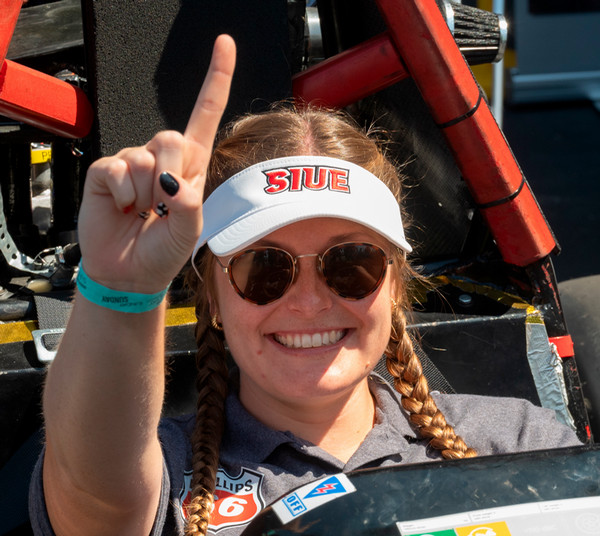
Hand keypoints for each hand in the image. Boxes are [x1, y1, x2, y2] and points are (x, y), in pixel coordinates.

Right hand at [77, 35, 235, 292]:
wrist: (129, 272)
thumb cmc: (163, 251)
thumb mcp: (189, 233)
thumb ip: (189, 206)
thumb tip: (173, 182)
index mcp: (191, 166)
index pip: (205, 114)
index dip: (216, 79)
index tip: (224, 42)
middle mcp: (162, 158)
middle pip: (171, 137)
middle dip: (169, 176)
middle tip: (160, 208)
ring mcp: (132, 162)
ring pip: (144, 156)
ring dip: (144, 194)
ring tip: (140, 213)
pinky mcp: (105, 170)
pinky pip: (116, 169)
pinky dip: (121, 195)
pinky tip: (122, 209)